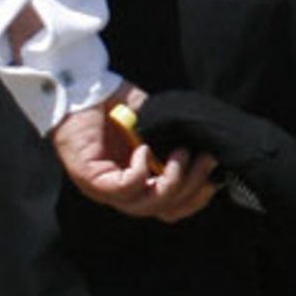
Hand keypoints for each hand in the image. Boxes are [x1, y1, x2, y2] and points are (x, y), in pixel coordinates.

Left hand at [52, 83, 219, 220]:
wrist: (80, 84)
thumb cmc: (113, 102)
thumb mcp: (153, 124)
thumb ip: (172, 141)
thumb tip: (206, 148)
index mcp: (135, 183)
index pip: (168, 208)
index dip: (194, 199)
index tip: (215, 178)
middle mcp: (119, 192)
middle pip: (161, 210)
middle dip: (190, 188)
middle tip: (205, 159)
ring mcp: (102, 188)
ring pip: (144, 206)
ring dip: (170, 182)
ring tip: (181, 154)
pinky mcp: (88, 177)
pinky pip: (122, 188)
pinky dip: (140, 172)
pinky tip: (144, 149)